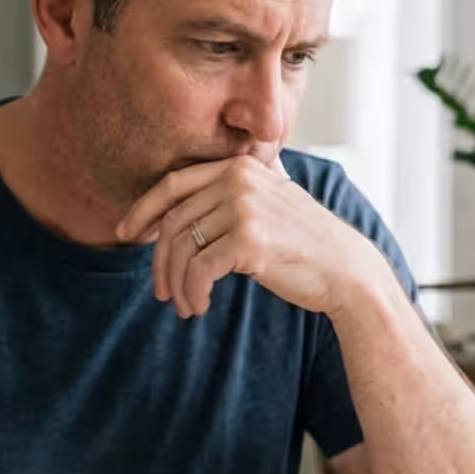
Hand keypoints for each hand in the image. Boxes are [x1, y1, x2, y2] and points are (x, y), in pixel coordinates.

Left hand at [114, 155, 382, 318]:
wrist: (346, 271)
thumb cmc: (306, 244)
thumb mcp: (270, 203)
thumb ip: (234, 193)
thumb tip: (177, 209)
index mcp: (239, 166)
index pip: (174, 183)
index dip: (144, 210)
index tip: (128, 235)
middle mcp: (239, 179)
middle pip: (173, 220)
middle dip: (159, 261)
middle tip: (160, 291)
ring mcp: (244, 207)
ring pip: (182, 248)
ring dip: (176, 284)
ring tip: (184, 306)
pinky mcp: (248, 240)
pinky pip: (199, 270)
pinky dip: (193, 293)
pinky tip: (200, 307)